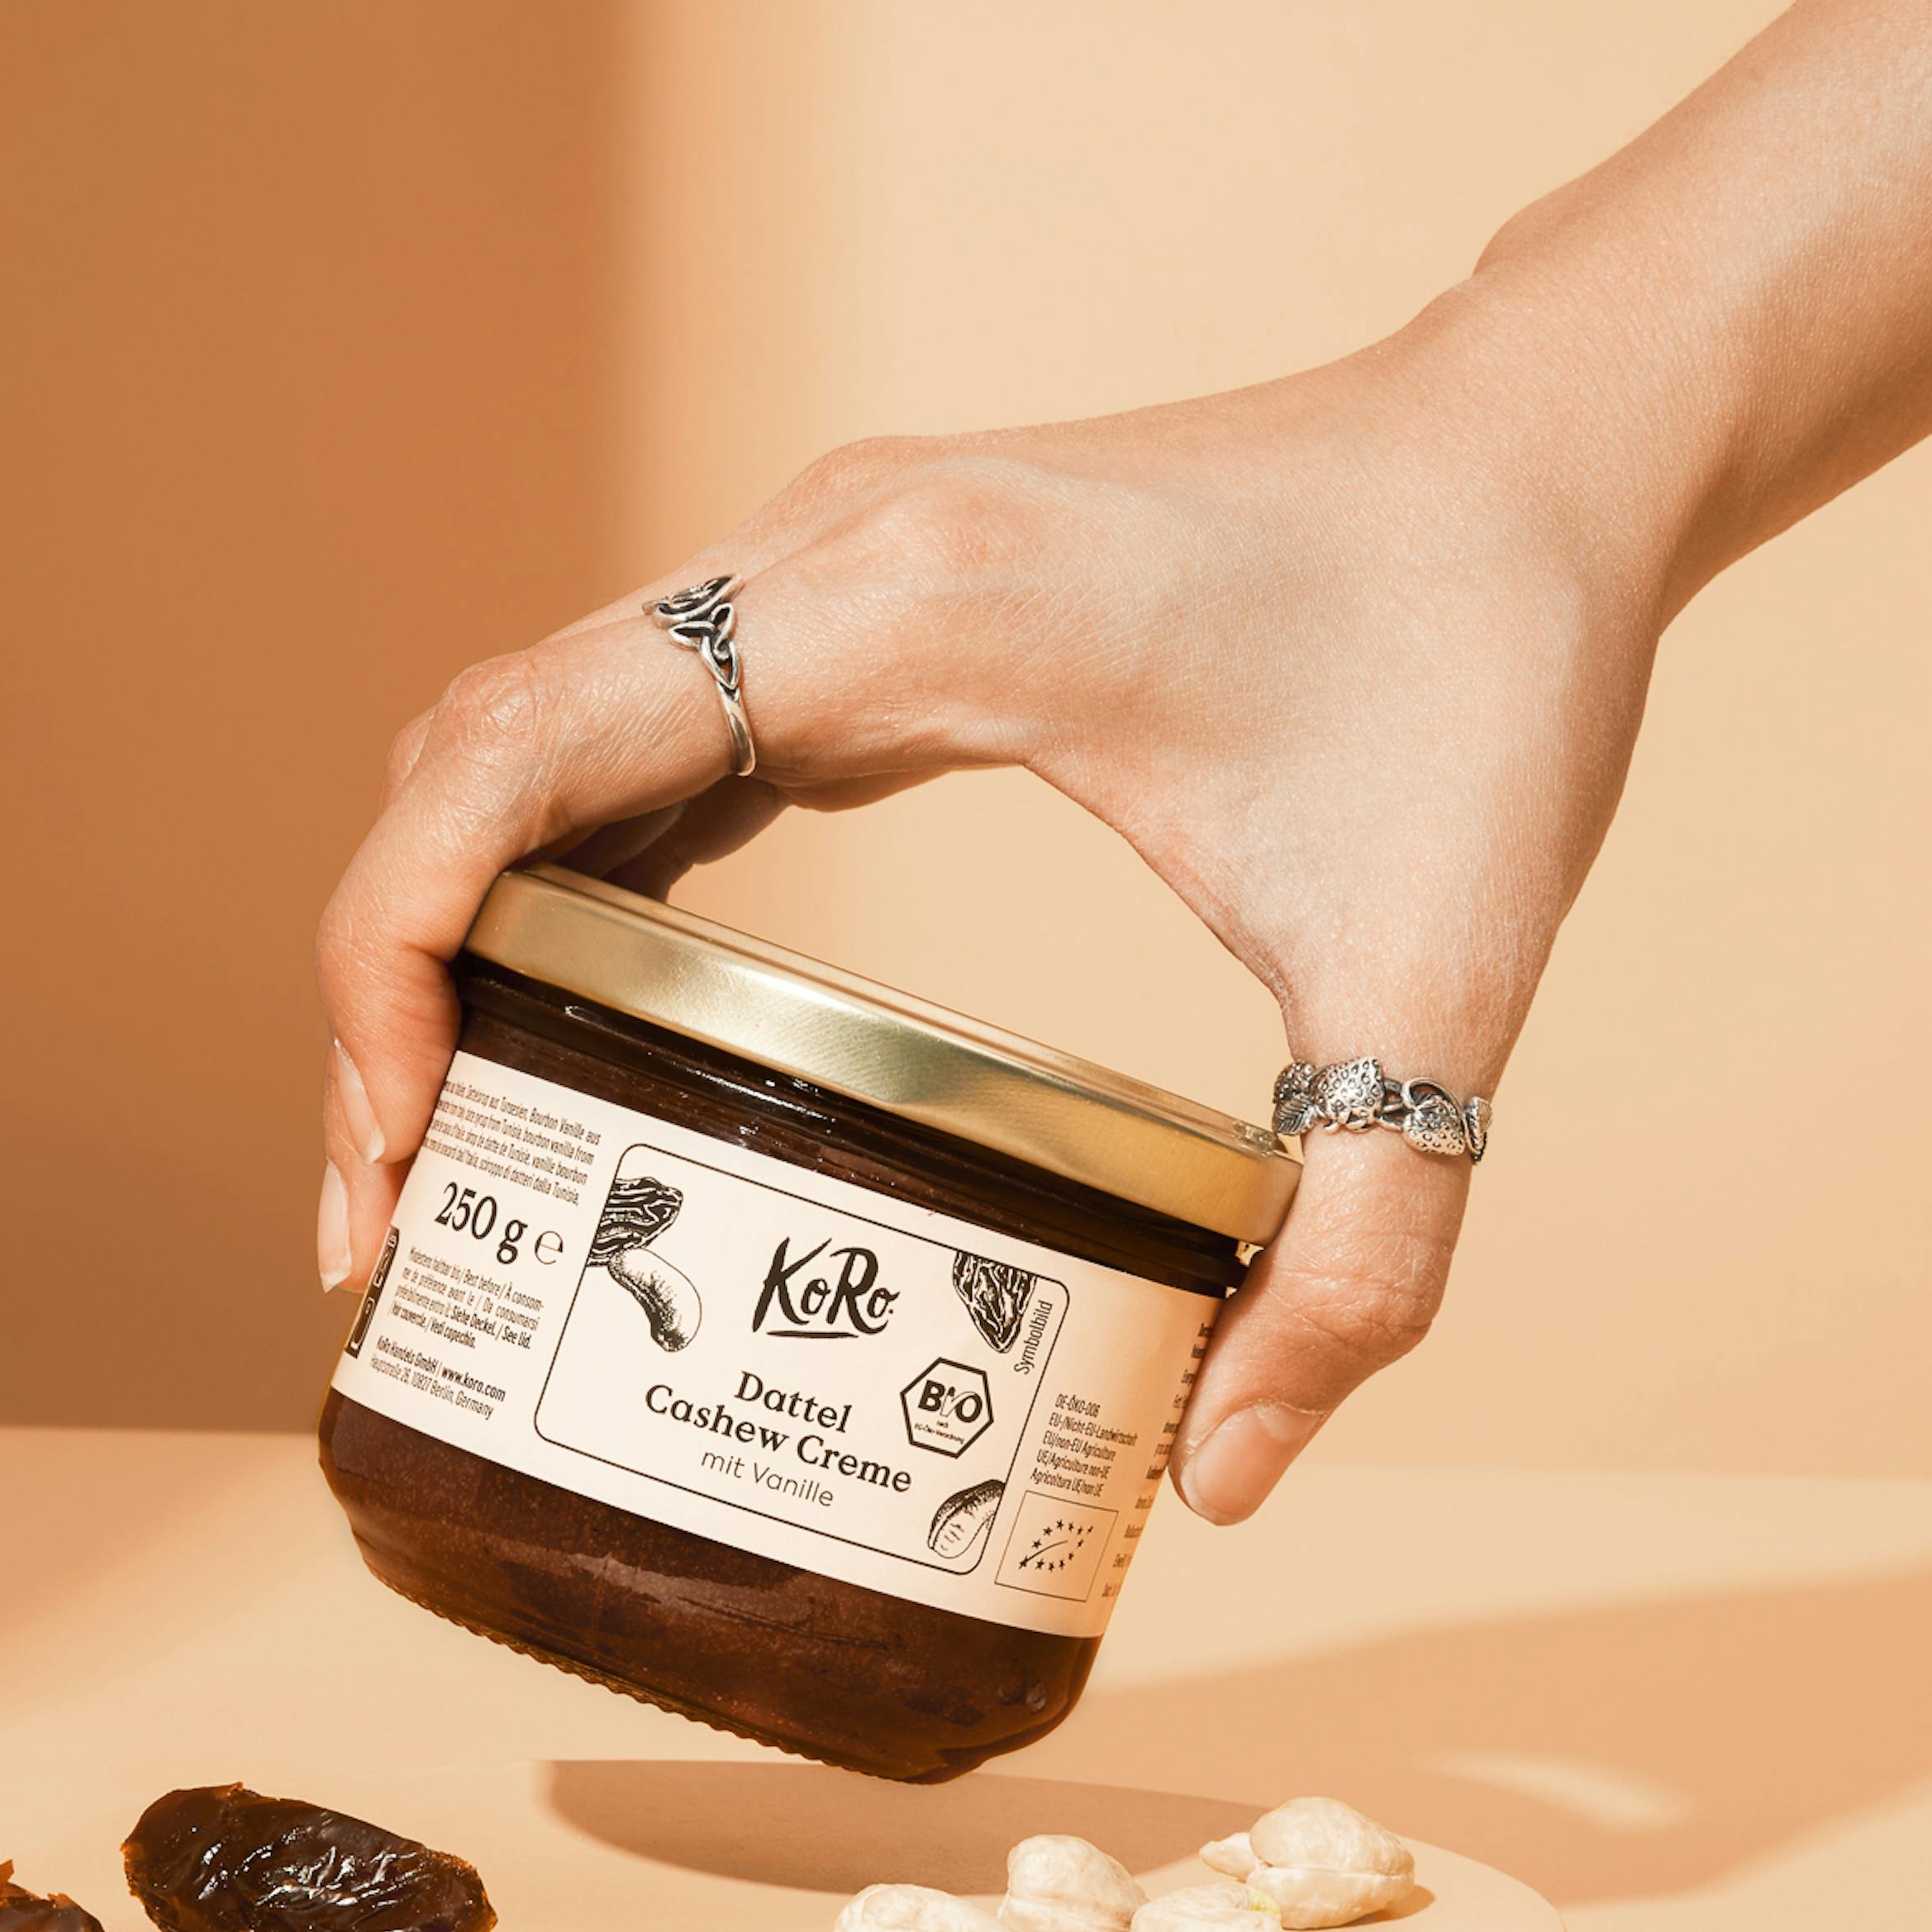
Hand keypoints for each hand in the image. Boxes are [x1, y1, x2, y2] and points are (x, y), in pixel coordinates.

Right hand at [317, 286, 1669, 1520]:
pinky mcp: (863, 608)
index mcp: (893, 609)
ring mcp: (824, 569)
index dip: (395, 959)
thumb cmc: (1487, 657)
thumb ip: (1363, 1247)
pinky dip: (562, 881)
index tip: (401, 1157)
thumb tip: (1218, 1478)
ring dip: (455, 930)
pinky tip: (588, 1038)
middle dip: (389, 991)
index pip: (512, 761)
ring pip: (530, 740)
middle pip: (472, 762)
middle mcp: (812, 559)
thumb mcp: (1439, 977)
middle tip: (392, 1225)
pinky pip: (637, 738)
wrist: (1542, 454)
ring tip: (447, 1154)